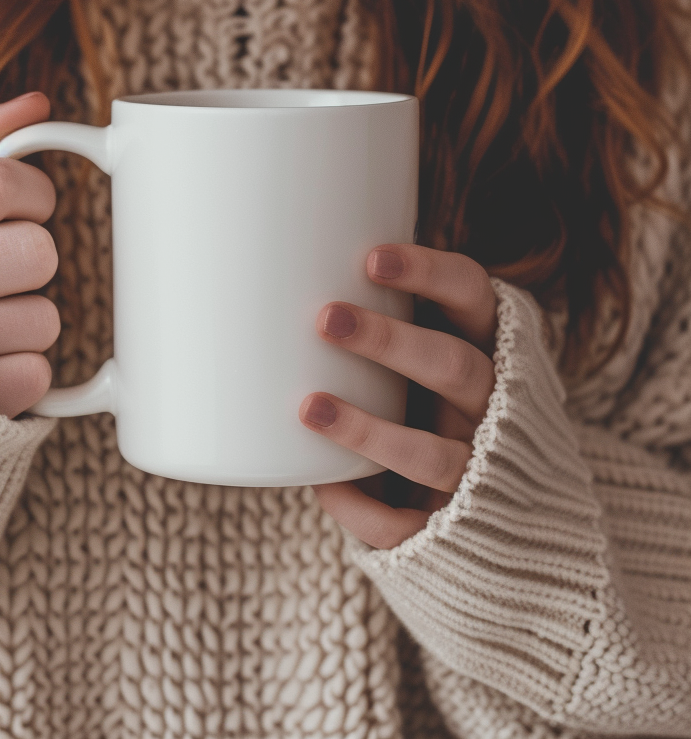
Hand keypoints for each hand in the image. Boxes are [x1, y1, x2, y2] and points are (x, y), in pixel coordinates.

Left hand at [298, 244, 497, 548]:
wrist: (509, 531)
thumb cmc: (442, 417)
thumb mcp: (437, 366)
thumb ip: (395, 326)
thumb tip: (283, 279)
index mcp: (491, 354)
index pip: (475, 298)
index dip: (432, 275)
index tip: (371, 258)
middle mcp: (497, 412)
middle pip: (457, 368)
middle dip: (390, 342)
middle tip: (326, 318)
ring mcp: (482, 477)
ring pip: (432, 453)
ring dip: (367, 429)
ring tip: (308, 407)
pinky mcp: (455, 534)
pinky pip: (404, 523)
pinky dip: (361, 505)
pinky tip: (322, 484)